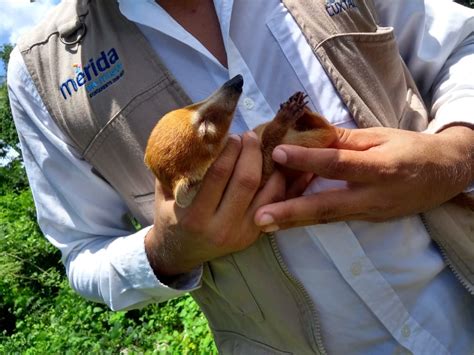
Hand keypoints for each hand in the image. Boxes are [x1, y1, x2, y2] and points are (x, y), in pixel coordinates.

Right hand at [145, 132, 285, 277]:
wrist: (177, 254)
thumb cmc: (169, 217)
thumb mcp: (164, 194)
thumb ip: (175, 168)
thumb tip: (190, 133)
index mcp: (195, 216)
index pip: (218, 174)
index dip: (229, 149)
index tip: (232, 134)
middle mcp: (220, 227)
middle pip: (246, 181)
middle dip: (251, 152)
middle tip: (249, 136)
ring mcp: (240, 234)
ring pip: (265, 193)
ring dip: (267, 166)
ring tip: (262, 149)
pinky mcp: (253, 236)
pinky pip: (272, 204)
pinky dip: (276, 183)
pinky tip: (272, 167)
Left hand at [254, 126, 473, 230]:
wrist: (445, 175)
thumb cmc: (411, 149)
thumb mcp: (380, 136)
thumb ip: (342, 138)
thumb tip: (306, 127)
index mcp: (380, 168)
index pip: (337, 163)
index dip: (307, 158)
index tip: (277, 152)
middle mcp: (374, 197)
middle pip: (327, 207)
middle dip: (291, 213)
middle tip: (260, 217)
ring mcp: (370, 213)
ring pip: (327, 219)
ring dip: (294, 222)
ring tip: (263, 224)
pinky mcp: (367, 221)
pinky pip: (334, 219)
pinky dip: (309, 219)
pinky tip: (286, 218)